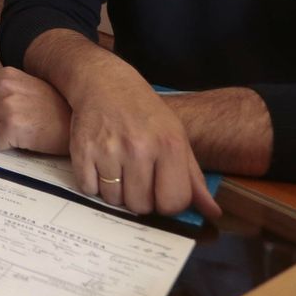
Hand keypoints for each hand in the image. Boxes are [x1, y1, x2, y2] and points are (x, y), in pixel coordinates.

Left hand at [0, 67, 71, 154]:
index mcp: (5, 75)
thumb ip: (2, 91)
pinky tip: (23, 139)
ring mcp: (7, 106)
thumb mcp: (26, 87)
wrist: (74, 124)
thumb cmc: (53, 109)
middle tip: (9, 126)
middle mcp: (4, 87)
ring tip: (20, 131)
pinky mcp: (12, 126)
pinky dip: (6, 146)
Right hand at [69, 89, 218, 218]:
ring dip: (115, 191)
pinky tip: (99, 165)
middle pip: (140, 205)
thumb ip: (193, 177)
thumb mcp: (176, 136)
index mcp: (169, 145)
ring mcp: (108, 149)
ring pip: (113, 200)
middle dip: (139, 198)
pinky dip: (92, 183)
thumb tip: (213, 212)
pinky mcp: (82, 150)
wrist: (104, 83)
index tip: (161, 191)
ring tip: (117, 168)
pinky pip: (88, 188)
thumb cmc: (145, 112)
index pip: (173, 202)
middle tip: (137, 179)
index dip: (167, 203)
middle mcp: (139, 148)